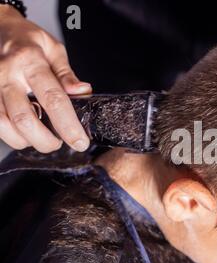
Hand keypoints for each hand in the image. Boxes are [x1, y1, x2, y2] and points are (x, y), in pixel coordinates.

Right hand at [0, 5, 90, 152]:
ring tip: (41, 138)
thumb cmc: (27, 40)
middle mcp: (6, 75)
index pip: (53, 99)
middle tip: (59, 143)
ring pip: (4, 126)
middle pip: (24, 119)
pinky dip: (11, 135)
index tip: (80, 142)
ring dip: (26, 141)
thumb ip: (67, 74)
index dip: (68, 125)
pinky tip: (23, 132)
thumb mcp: (53, 49)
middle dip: (45, 140)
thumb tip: (84, 92)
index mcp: (30, 61)